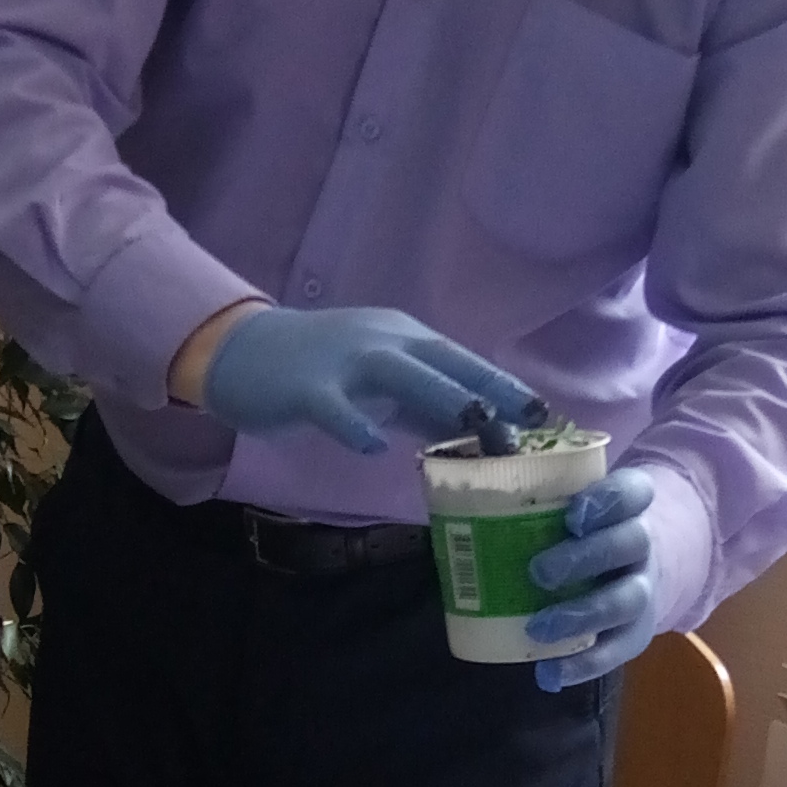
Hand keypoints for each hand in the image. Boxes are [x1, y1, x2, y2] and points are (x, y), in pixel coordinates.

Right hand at [199, 307, 539, 457]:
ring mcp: (343, 361)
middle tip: (534, 419)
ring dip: (441, 397)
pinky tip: (372, 447)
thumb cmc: (316, 370)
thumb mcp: (376, 379)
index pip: (463, 361)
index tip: (547, 414)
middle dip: (491, 389)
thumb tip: (472, 436)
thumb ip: (420, 404)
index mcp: (402, 338)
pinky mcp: (306, 386)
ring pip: (400, 374)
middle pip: (444, 362)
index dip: (504, 386)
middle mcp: (380, 341)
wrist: (238, 351)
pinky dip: (354, 423)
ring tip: (479, 424)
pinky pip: (334, 406)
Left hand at [525, 470, 658, 693]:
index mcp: (629, 506)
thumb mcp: (569, 506)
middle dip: (585, 557)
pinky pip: (616, 651)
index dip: (608, 501)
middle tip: (539, 571)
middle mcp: (643, 544)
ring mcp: (643, 589)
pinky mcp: (636, 633)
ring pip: (627, 600)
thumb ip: (532, 504)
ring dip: (582, 615)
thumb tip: (455, 509)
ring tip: (537, 627)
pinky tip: (551, 674)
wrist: (631, 566)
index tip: (573, 514)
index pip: (633, 492)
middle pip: (630, 543)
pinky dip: (583, 664)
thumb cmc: (582, 530)